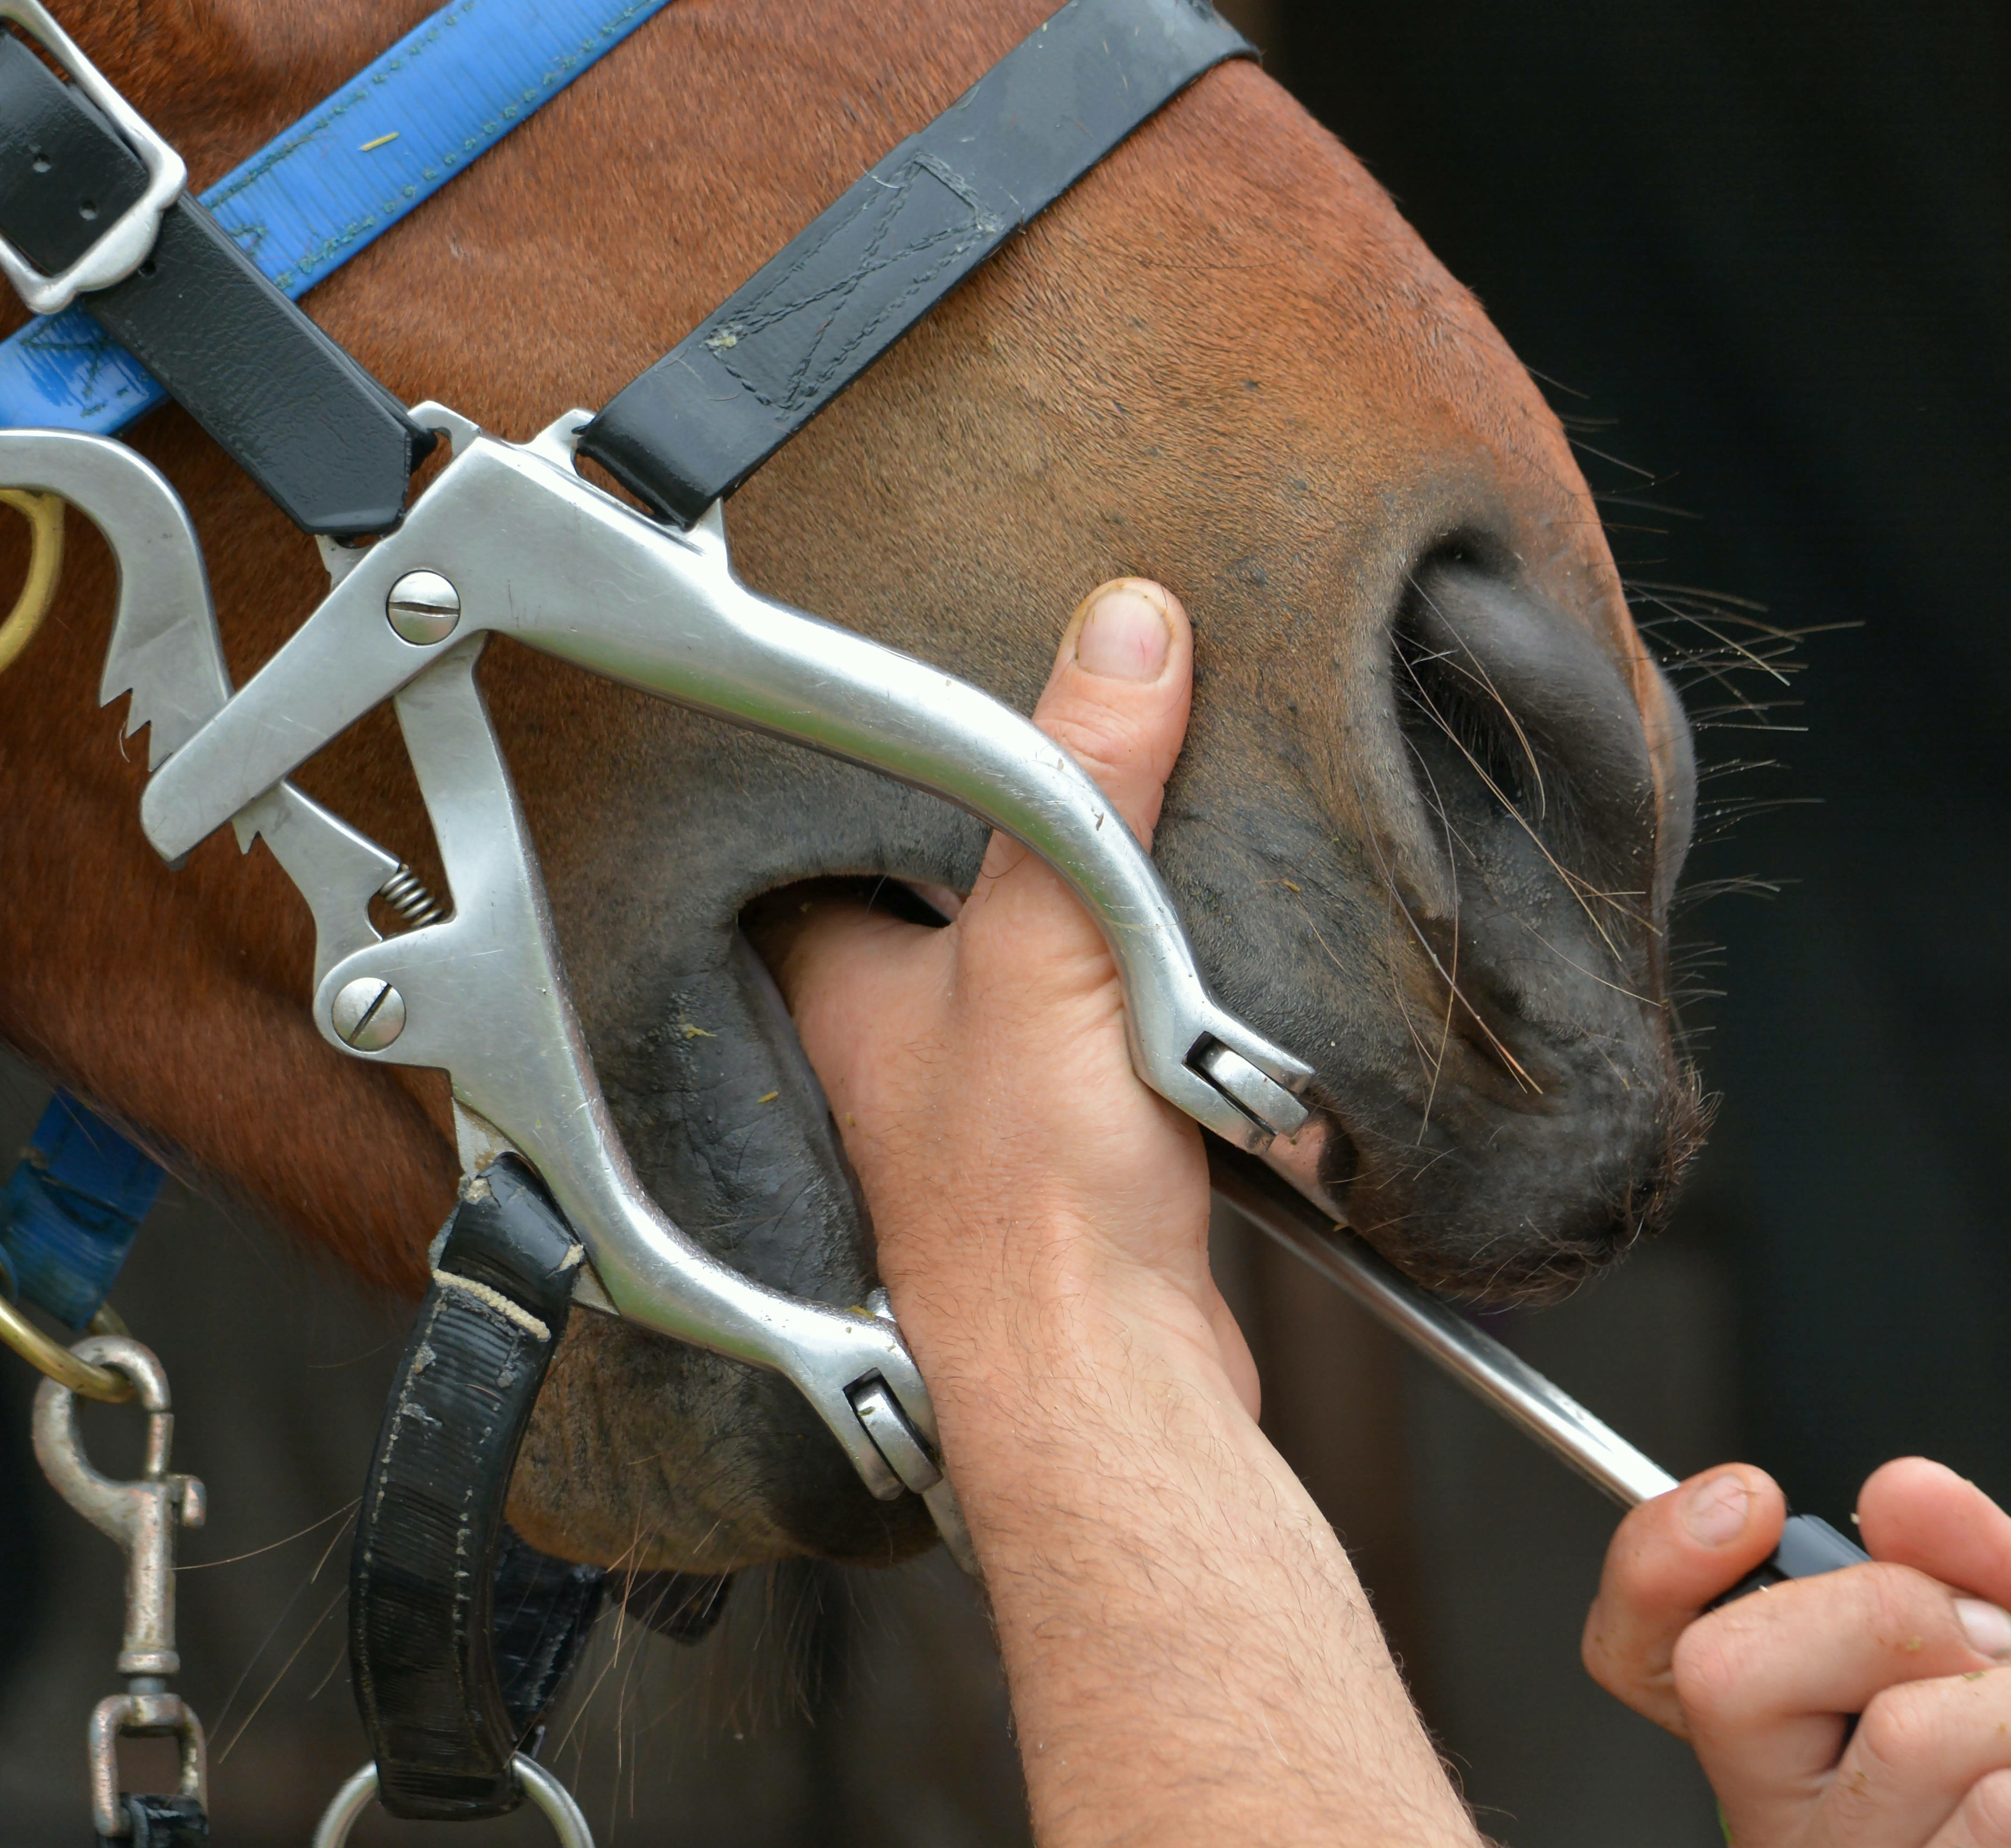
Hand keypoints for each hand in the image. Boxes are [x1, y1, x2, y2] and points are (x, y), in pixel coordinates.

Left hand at [768, 576, 1250, 1415]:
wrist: (1112, 1383)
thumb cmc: (1031, 1207)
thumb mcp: (1059, 939)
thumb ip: (1086, 779)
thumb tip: (1126, 627)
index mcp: (837, 983)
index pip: (820, 827)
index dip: (867, 749)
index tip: (923, 676)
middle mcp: (887, 1046)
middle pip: (934, 892)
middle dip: (1000, 828)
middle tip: (1067, 740)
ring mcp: (973, 1107)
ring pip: (1024, 967)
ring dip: (1087, 924)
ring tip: (1146, 843)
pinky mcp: (1066, 1160)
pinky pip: (1102, 1043)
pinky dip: (1146, 1009)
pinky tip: (1190, 983)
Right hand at [1584, 1457, 2010, 1844]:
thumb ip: (1980, 1559)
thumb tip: (1903, 1492)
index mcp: (1785, 1736)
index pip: (1639, 1649)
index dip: (1656, 1561)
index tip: (1758, 1498)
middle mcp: (1784, 1822)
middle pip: (1733, 1669)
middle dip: (1901, 1612)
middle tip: (2008, 1645)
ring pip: (1911, 1735)